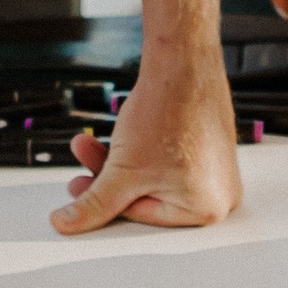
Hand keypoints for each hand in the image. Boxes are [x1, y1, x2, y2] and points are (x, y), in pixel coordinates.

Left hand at [56, 53, 241, 234]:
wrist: (182, 63)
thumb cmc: (167, 112)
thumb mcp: (122, 171)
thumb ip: (93, 204)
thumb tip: (67, 225)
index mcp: (208, 210)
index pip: (143, 216)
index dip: (106, 199)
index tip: (80, 184)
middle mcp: (220, 194)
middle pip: (149, 197)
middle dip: (109, 178)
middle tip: (82, 165)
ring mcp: (218, 171)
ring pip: (153, 178)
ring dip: (118, 162)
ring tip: (90, 143)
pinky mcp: (210, 149)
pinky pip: (168, 161)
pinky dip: (142, 151)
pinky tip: (125, 135)